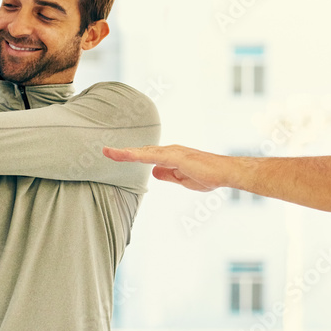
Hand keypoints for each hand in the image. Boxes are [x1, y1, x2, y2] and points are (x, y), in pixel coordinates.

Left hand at [103, 145, 224, 191]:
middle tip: (105, 151)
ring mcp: (172, 152)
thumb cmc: (210, 175)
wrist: (225, 172)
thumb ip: (168, 175)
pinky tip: (124, 154)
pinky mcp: (175, 156)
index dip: (131, 156)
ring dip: (125, 152)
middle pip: (142, 152)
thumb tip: (153, 172)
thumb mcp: (183, 179)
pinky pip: (151, 155)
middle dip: (123, 152)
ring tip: (107, 152)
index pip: (147, 156)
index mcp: (172, 157)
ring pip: (144, 152)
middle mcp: (170, 151)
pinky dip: (136, 154)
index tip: (115, 155)